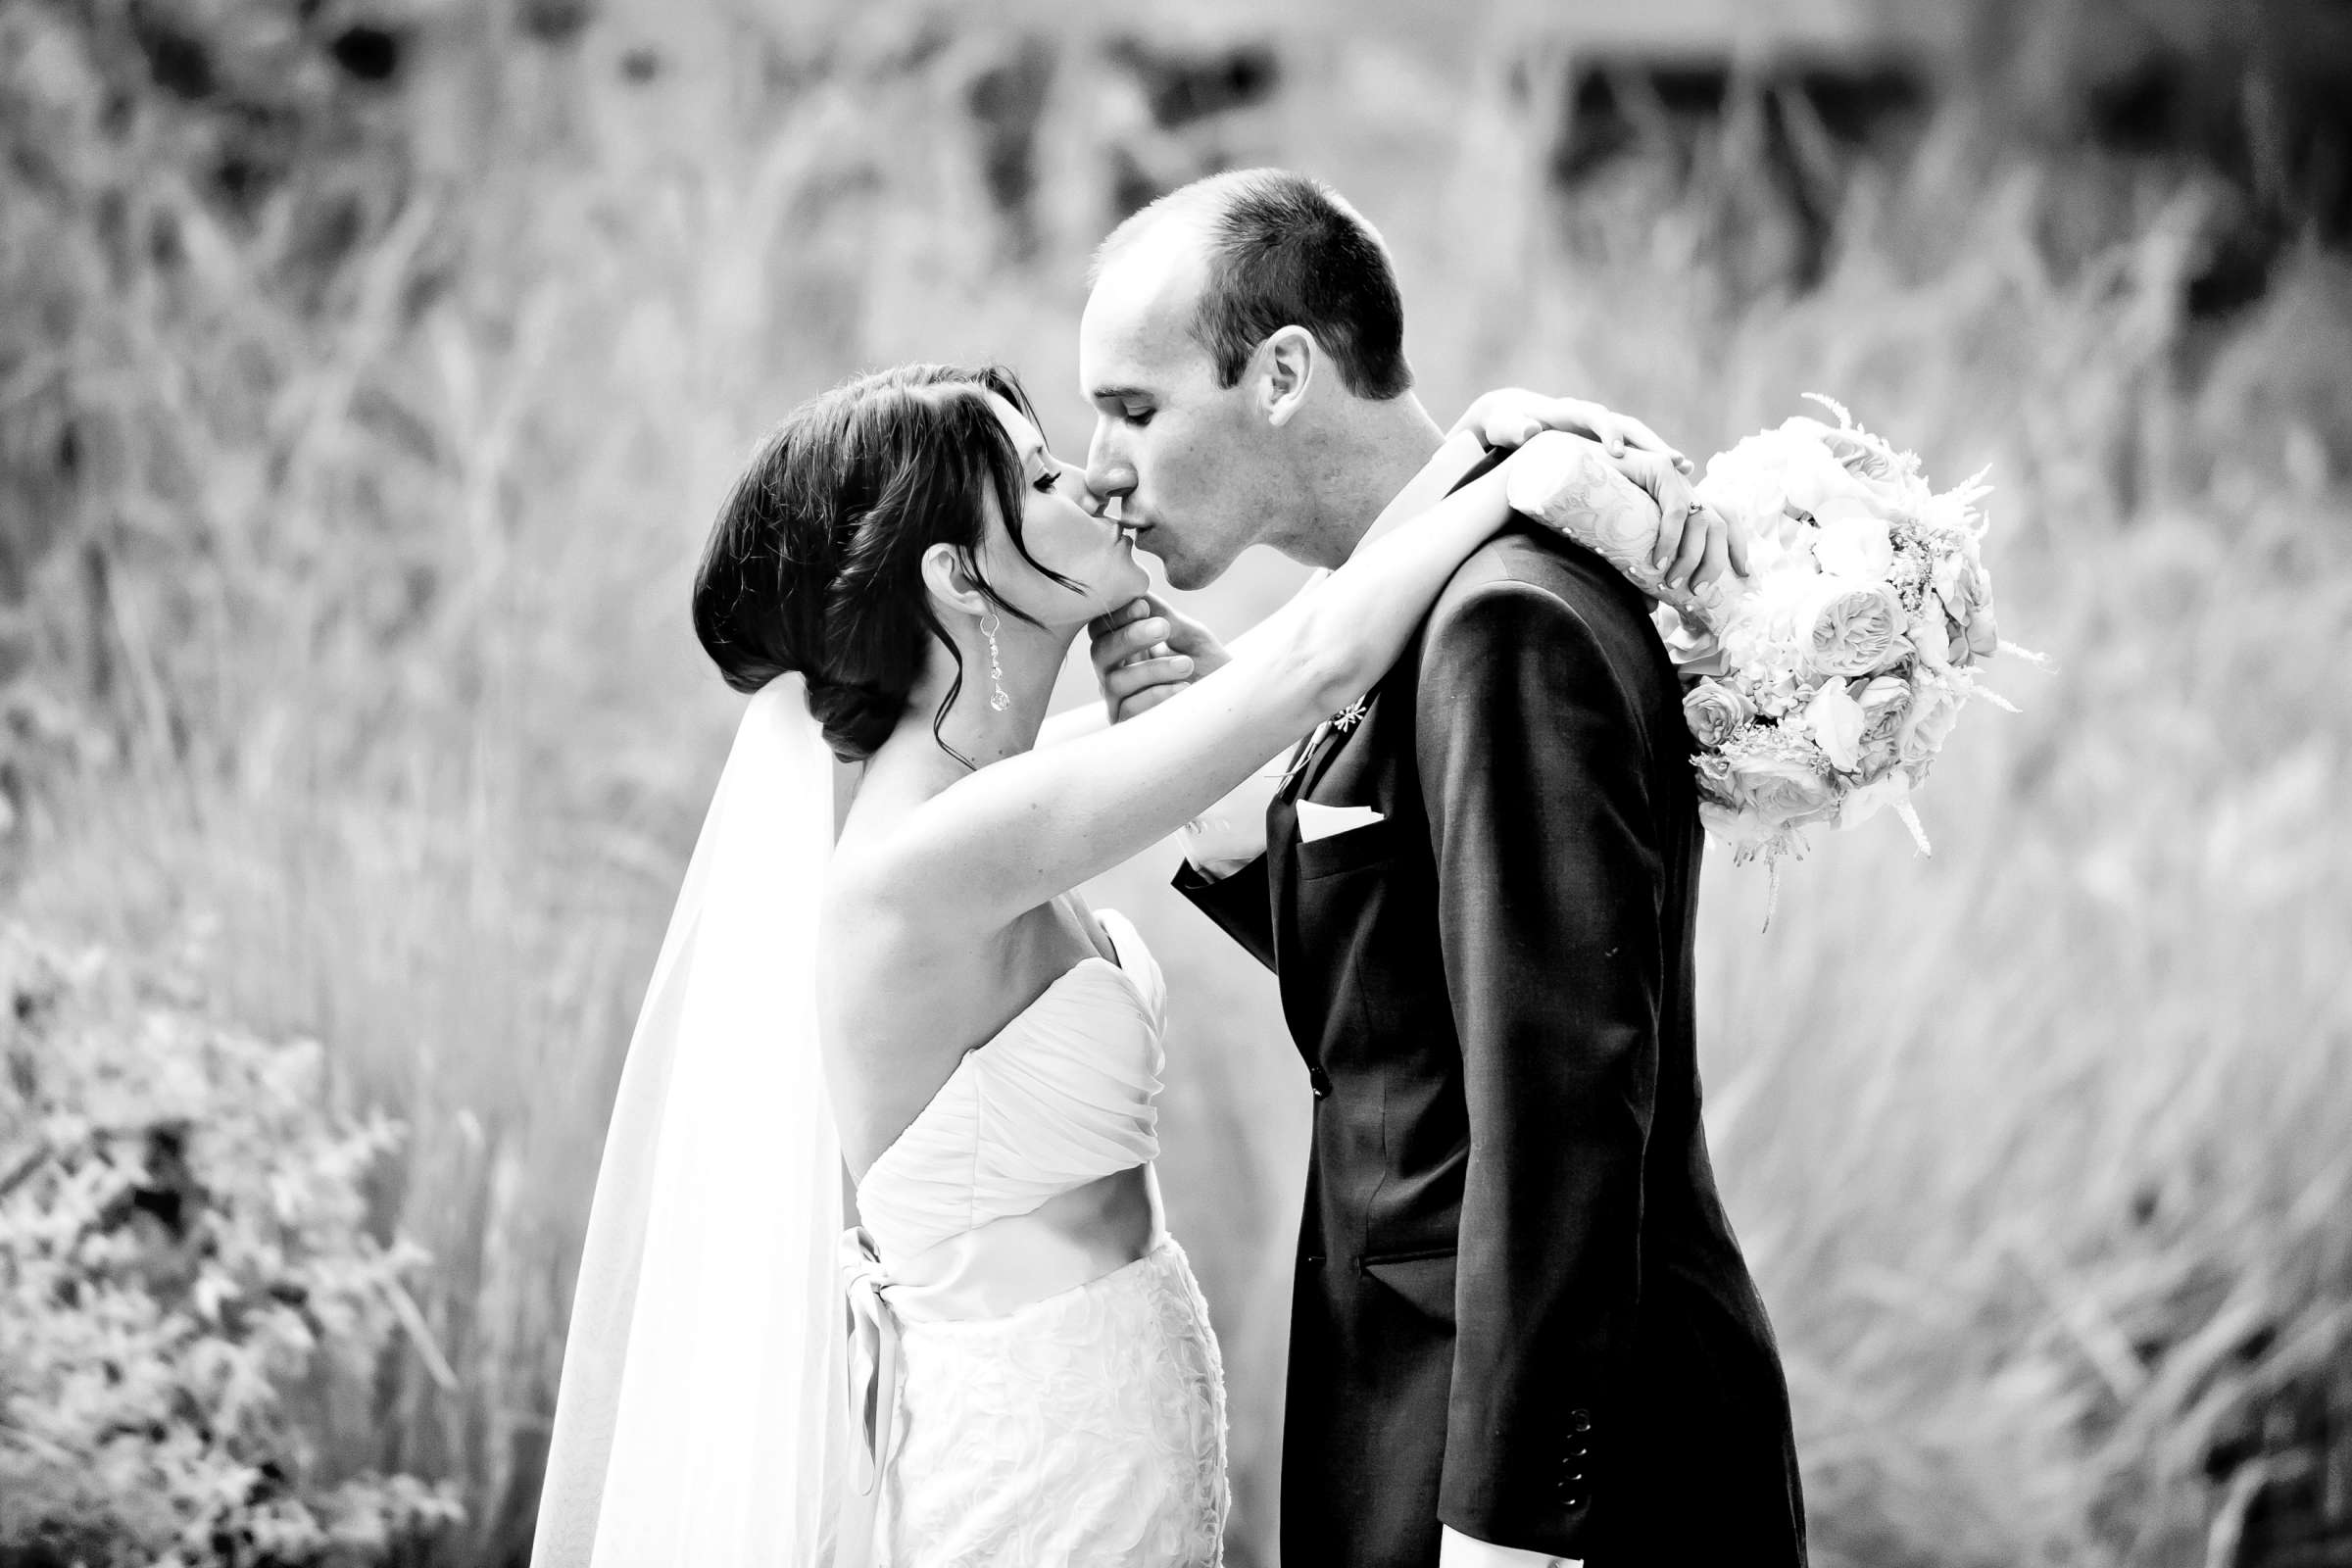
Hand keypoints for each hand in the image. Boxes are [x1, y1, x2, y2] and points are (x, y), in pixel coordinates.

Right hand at [1086, 595, 1229, 722]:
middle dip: (1128, 638)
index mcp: (1124, 648)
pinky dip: (1156, 695)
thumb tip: (1136, 591)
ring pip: (1115, 681)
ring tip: (1186, 664)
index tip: (1143, 606)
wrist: (1231, 703)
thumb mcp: (1189, 635)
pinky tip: (1182, 689)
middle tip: (1162, 629)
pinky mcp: (1129, 727)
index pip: (1102, 628)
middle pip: (1099, 653)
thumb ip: (1163, 616)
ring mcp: (1118, 701)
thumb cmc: (1209, 666)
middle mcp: (1114, 673)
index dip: (1117, 615)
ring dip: (1152, 669)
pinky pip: (1130, 709)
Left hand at [1450, 388, 1692, 475]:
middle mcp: (1594, 419)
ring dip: (1661, 455)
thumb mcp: (1505, 424)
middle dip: (1651, 444)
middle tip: (1674, 463)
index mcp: (1571, 412)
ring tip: (1686, 472)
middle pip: (1629, 428)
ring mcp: (1603, 432)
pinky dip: (1653, 466)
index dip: (1608, 432)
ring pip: (1639, 441)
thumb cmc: (1507, 424)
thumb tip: (1529, 430)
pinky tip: (1673, 482)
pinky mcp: (1607, 447)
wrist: (1514, 419)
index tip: (1618, 452)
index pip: (1595, 418)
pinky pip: (1635, 454)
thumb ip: (1513, 428)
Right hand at [1609, 447, 1749, 594]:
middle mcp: (1685, 488)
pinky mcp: (1660, 469)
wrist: (1575, 472)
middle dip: (1716, 561)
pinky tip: (1658, 561)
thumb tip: (1653, 607)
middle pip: (1721, 525)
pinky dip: (1671, 539)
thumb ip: (1643, 571)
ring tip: (1673, 582)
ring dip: (1692, 557)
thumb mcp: (1629, 545)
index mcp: (1685, 501)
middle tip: (1699, 589)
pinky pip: (1675, 510)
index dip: (1738, 545)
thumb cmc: (1599, 509)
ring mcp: (1675, 478)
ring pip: (1704, 521)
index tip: (1742, 572)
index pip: (1726, 519)